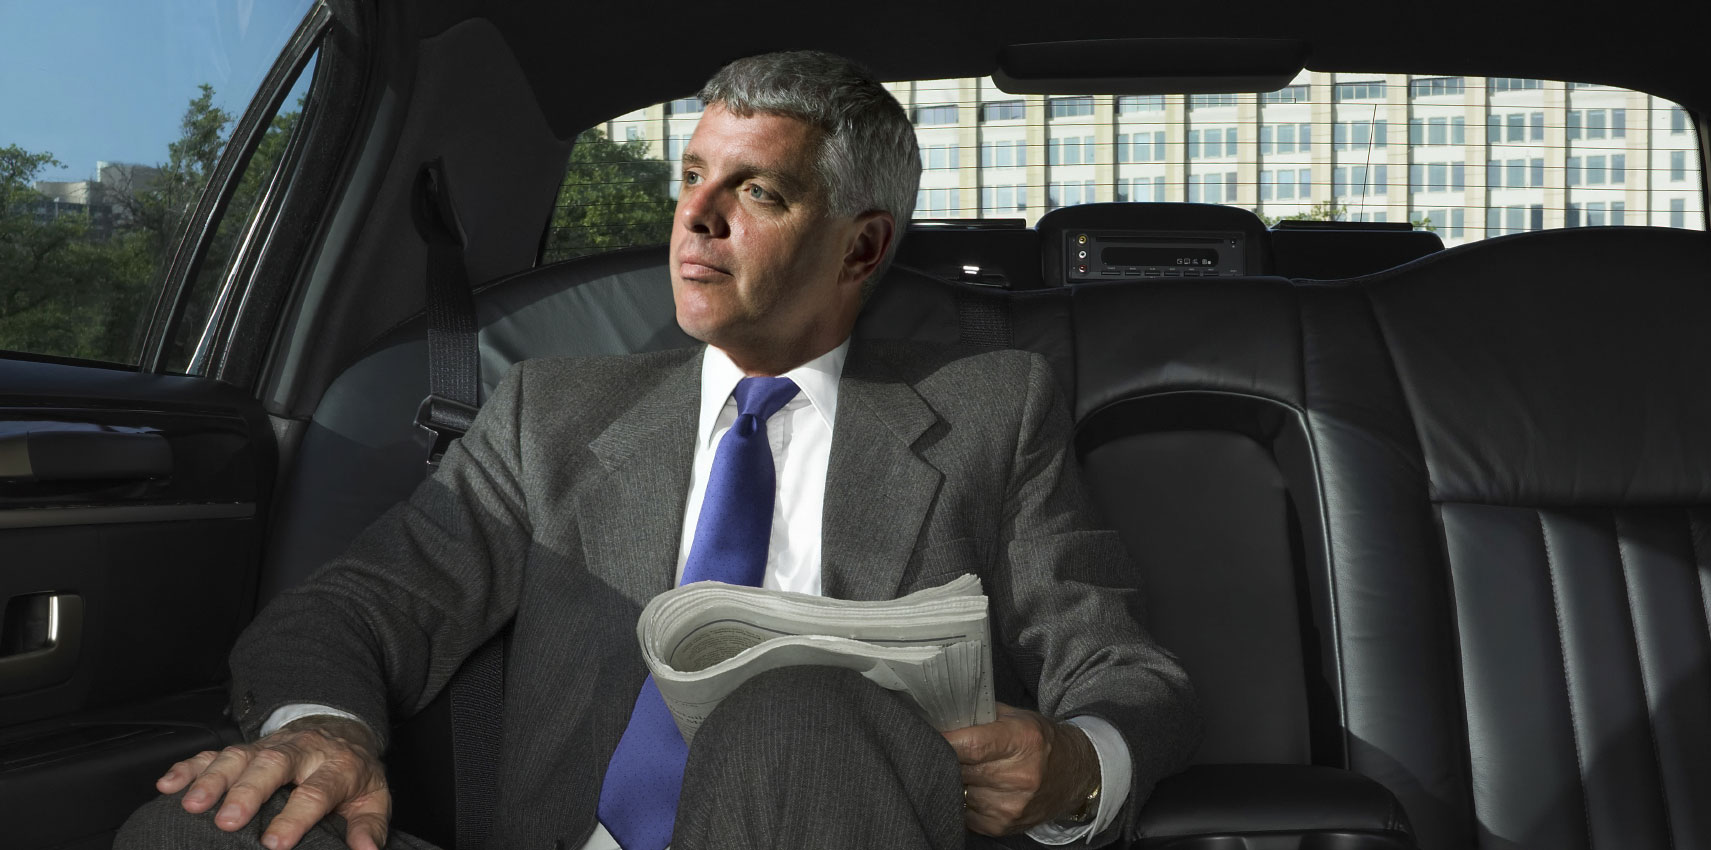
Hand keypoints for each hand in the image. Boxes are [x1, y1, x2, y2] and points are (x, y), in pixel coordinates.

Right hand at [155, 715, 390, 849]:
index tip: (274, 844)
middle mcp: (303, 751)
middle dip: (248, 792)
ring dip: (214, 778)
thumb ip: (369, 827)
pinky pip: (214, 752)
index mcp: (338, 766)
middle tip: (227, 821)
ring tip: (192, 805)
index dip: (295, 817)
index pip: (316, 791)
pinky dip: (190, 766)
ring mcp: (271, 746)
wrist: (341, 731)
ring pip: (241, 755)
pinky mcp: (247, 746)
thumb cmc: (352, 775)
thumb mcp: (373, 799)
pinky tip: (169, 784)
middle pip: (274, 764)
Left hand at [943, 702, 1100, 835]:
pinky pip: (964, 812)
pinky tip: (974, 787)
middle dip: (945, 759)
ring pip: (958, 792)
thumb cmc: (1039, 741)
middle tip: (938, 748)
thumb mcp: (1016, 717)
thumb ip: (979, 715)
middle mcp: (1019, 777)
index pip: (969, 746)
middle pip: (960, 770)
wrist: (1073, 774)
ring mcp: (1010, 806)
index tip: (926, 734)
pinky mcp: (1002, 826)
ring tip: (963, 768)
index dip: (943, 740)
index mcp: (1021, 741)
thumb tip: (939, 716)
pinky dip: (962, 799)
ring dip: (954, 780)